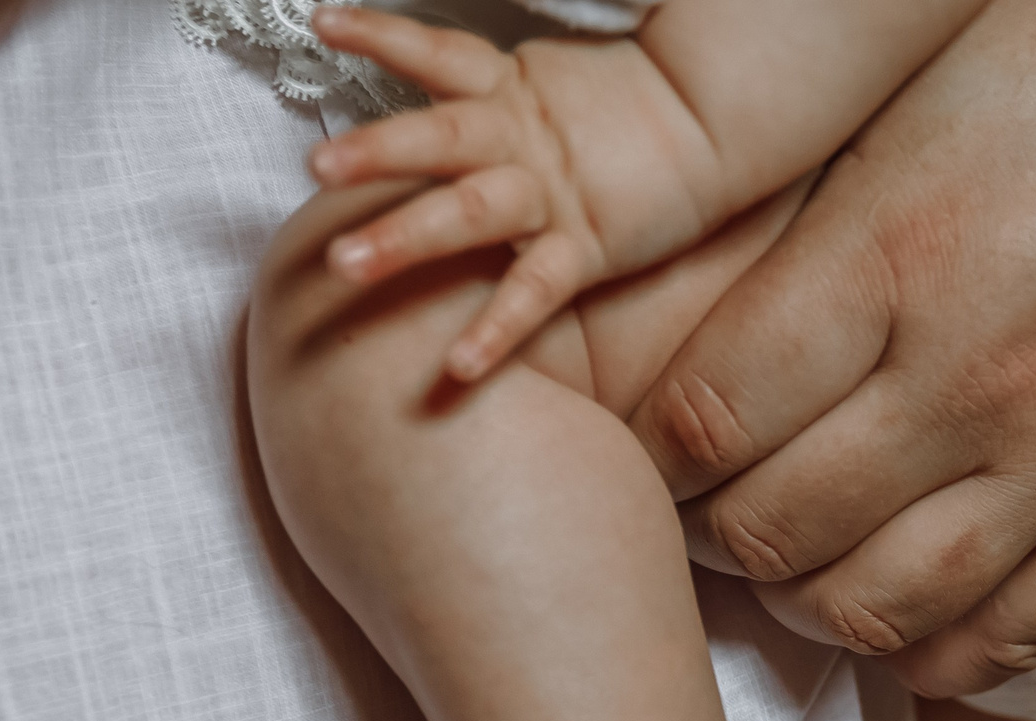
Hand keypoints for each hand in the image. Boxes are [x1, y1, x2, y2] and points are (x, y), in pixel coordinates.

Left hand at [303, 8, 714, 381]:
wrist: (721, 121)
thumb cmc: (630, 110)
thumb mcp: (551, 84)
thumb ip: (494, 88)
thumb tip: (445, 90)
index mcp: (509, 90)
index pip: (438, 53)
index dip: (382, 34)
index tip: (322, 22)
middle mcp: (519, 138)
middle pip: (437, 139)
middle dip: (375, 151)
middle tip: (314, 167)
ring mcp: (551, 194)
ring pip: (469, 213)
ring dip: (402, 237)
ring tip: (342, 264)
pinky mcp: (587, 248)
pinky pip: (535, 294)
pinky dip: (496, 332)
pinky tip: (455, 370)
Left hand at [626, 0, 1035, 697]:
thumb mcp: (931, 82)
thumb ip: (808, 203)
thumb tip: (678, 283)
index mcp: (907, 247)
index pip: (708, 416)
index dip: (654, 447)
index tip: (653, 435)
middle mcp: (983, 376)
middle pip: (773, 530)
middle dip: (708, 533)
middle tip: (703, 504)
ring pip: (878, 611)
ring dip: (804, 603)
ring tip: (789, 559)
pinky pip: (1004, 638)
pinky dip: (927, 649)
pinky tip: (896, 605)